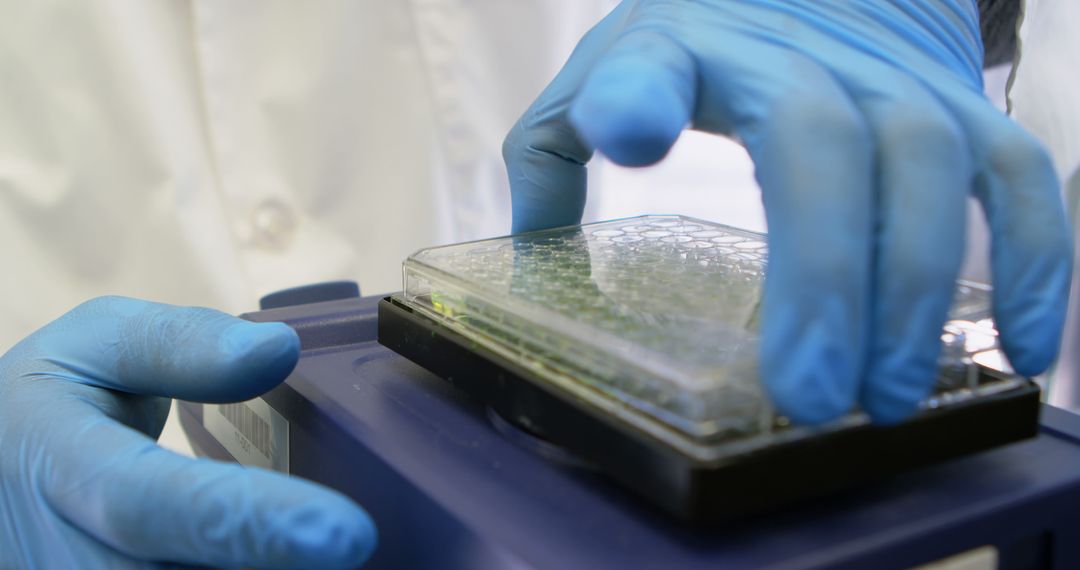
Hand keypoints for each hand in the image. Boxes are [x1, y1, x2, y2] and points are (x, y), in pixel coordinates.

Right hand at [0, 296, 375, 568]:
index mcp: (64, 472)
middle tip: (359, 546)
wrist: (0, 480)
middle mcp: (72, 561)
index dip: (249, 523)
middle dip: (276, 569)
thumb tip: (278, 349)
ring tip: (348, 550)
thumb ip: (179, 343)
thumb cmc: (60, 408)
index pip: (154, 508)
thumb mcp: (93, 346)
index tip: (343, 531)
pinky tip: (306, 558)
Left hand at [503, 0, 1072, 424]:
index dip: (636, 97)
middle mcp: (790, 58)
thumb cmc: (699, 38)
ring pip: (928, 165)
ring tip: (884, 396)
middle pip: (821, 145)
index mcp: (678, 52)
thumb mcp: (609, 72)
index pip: (648, 66)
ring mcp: (887, 80)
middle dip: (822, 276)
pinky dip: (1031, 261)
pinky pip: (1017, 174)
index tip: (628, 135)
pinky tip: (1015, 346)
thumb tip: (531, 253)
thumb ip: (553, 154)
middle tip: (812, 393)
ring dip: (916, 291)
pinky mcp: (958, 105)